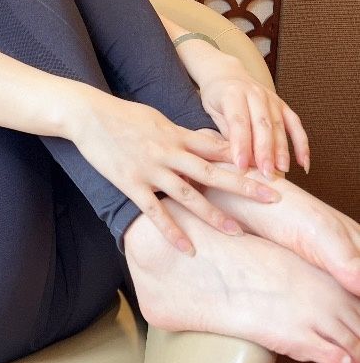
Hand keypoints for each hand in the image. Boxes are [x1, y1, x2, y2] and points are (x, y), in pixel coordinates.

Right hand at [68, 87, 281, 254]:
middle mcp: (169, 152)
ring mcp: (151, 170)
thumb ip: (180, 133)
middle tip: (274, 199)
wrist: (88, 114)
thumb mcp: (157, 117)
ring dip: (214, 214)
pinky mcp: (131, 184)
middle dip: (245, 186)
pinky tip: (187, 248)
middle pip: (213, 172)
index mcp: (177, 135)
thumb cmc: (121, 114)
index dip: (244, 159)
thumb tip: (202, 141)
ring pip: (189, 194)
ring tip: (237, 232)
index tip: (269, 170)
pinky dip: (172, 231)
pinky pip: (155, 211)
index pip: (218, 148)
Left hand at [196, 52, 310, 178]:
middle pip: (262, 125)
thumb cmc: (216, 96)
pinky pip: (295, 125)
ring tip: (282, 171)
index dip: (241, 145)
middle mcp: (255, 94)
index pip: (238, 122)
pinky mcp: (282, 105)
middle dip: (265, 151)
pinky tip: (303, 163)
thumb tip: (237, 157)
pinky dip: (301, 144)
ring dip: (282, 150)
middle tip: (265, 173)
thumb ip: (225, 131)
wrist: (226, 73)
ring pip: (279, 126)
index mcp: (232, 94)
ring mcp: (271, 98)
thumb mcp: (211, 111)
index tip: (241, 166)